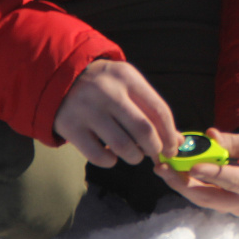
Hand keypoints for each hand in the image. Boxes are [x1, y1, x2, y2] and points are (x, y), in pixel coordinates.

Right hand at [53, 59, 181, 166]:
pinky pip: (99, 156)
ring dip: (134, 157)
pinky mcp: (71, 127)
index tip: (172, 148)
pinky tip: (112, 155)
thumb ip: (152, 110)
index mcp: (127, 77)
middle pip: (144, 130)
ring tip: (134, 155)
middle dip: (155, 149)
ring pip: (123, 146)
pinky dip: (111, 161)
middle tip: (155, 154)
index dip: (170, 134)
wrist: (61, 76)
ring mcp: (87, 109)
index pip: (159, 110)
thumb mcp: (128, 86)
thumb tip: (178, 143)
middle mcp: (108, 91)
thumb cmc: (106, 85)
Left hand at [155, 127, 238, 215]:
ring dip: (179, 183)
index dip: (212, 174)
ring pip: (200, 198)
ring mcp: (231, 206)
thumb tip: (210, 135)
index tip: (193, 166)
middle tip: (164, 168)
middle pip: (209, 197)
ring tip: (161, 167)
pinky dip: (184, 181)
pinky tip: (170, 169)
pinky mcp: (220, 203)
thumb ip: (235, 141)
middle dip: (183, 183)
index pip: (233, 180)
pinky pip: (200, 193)